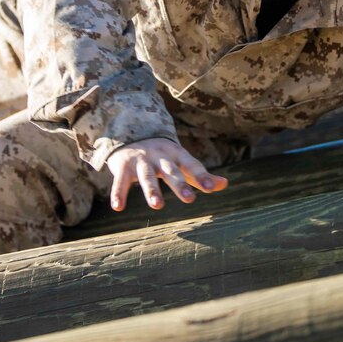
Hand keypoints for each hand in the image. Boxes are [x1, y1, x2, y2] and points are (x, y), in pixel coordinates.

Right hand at [105, 138, 227, 210]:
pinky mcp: (123, 167)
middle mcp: (160, 157)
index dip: (202, 176)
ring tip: (158, 205)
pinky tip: (118, 207)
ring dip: (152, 190)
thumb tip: (224, 184)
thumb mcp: (181, 162)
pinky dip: (118, 193)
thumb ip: (200, 174)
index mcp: (177, 155)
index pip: (191, 166)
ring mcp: (141, 161)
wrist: (130, 134)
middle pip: (170, 170)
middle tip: (189, 198)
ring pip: (147, 176)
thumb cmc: (162, 156)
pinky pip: (121, 181)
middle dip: (179, 183)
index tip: (211, 188)